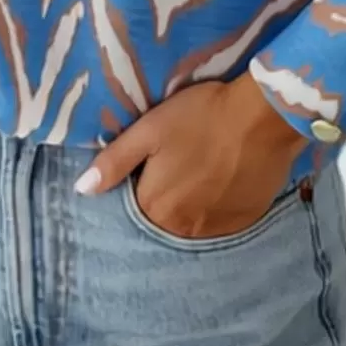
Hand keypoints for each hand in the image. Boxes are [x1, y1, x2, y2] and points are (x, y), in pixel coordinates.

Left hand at [72, 73, 309, 238]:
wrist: (263, 116)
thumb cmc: (201, 116)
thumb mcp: (149, 130)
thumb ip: (114, 161)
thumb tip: (81, 190)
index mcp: (156, 207)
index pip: (135, 205)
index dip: (141, 181)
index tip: (154, 159)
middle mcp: (185, 229)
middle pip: (164, 217)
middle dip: (166, 194)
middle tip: (182, 160)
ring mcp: (218, 229)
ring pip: (193, 221)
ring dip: (192, 202)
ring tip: (203, 168)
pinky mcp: (246, 221)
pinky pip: (221, 220)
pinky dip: (218, 204)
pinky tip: (224, 177)